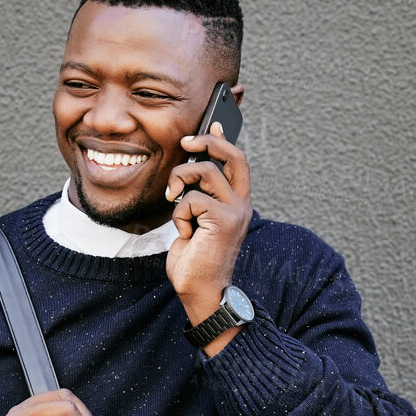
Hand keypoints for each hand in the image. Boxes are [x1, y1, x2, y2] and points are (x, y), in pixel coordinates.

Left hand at [165, 124, 251, 320]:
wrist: (200, 291)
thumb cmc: (195, 260)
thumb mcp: (195, 221)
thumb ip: (197, 196)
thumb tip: (187, 172)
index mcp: (237, 203)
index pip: (236, 162)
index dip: (223, 140)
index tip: (212, 124)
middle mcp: (242, 204)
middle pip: (232, 156)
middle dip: (207, 141)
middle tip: (185, 142)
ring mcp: (236, 212)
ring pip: (205, 172)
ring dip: (180, 182)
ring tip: (173, 199)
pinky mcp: (224, 220)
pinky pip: (192, 199)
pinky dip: (180, 215)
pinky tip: (185, 233)